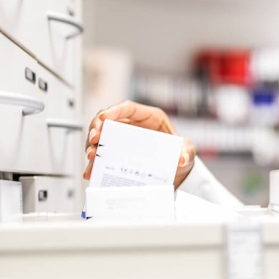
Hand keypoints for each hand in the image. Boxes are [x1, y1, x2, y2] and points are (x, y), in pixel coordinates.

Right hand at [83, 101, 197, 187]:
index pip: (128, 107)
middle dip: (97, 127)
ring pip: (101, 137)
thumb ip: (186, 152)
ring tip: (92, 156)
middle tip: (93, 139)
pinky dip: (95, 163)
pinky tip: (91, 171)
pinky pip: (103, 156)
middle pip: (108, 120)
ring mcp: (123, 140)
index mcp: (149, 117)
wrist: (177, 171)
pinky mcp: (118, 154)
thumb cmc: (180, 153)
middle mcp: (133, 126)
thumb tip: (180, 159)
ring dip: (92, 145)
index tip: (103, 117)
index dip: (113, 110)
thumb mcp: (187, 150)